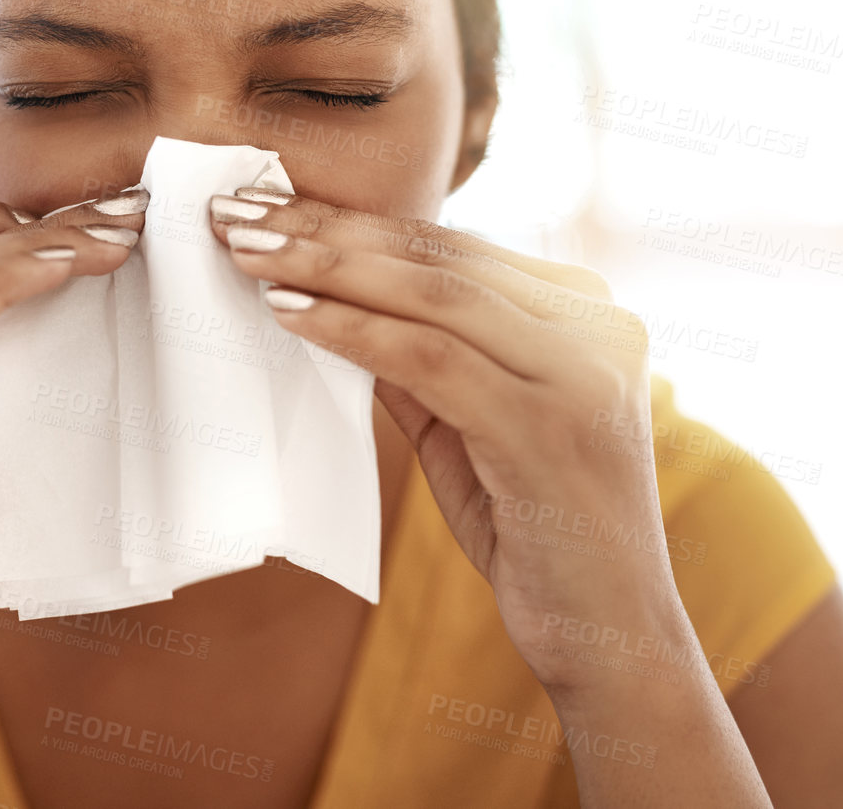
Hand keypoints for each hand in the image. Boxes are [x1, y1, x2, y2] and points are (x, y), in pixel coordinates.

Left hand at [209, 188, 691, 696]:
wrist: (611, 640)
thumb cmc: (536, 533)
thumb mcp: (471, 428)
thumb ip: (420, 362)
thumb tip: (328, 299)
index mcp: (586, 314)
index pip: (450, 246)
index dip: (353, 219)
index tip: (265, 202)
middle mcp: (599, 325)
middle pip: (439, 254)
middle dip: (327, 227)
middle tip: (232, 208)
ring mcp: (583, 372)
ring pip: (434, 293)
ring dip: (326, 265)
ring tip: (243, 250)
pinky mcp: (550, 426)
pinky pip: (431, 358)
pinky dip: (351, 330)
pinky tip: (286, 311)